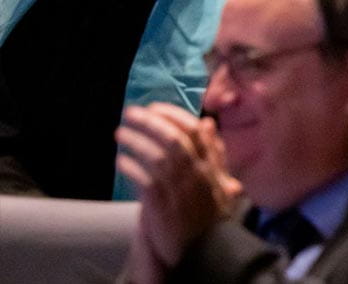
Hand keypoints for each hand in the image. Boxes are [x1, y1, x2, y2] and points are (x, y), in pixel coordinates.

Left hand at [115, 104, 235, 268]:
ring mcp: (180, 188)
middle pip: (174, 139)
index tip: (155, 107)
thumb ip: (213, 151)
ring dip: (136, 141)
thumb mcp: (219, 178)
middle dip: (151, 122)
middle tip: (130, 113)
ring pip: (157, 155)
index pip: (196, 131)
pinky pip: (144, 179)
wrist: (206, 249)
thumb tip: (207, 122)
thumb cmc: (209, 212)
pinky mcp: (162, 204)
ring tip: (121, 133)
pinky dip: (131, 167)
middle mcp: (198, 173)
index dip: (174, 115)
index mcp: (212, 165)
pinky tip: (121, 160)